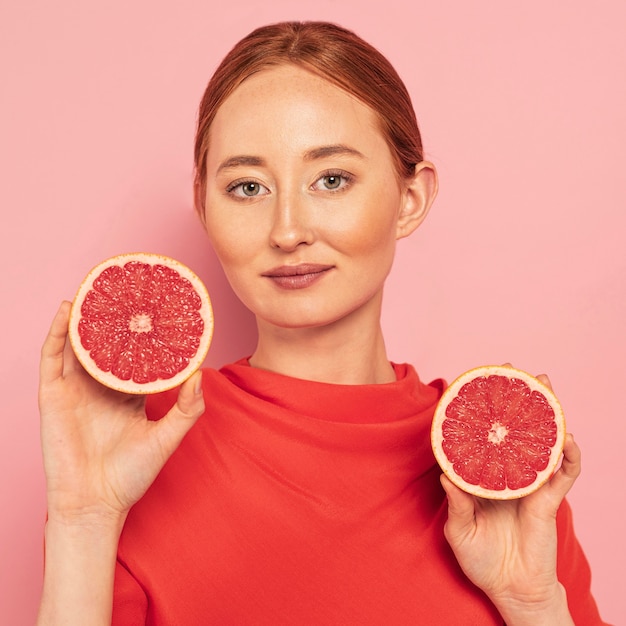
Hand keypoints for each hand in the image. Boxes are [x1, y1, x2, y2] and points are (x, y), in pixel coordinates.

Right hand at [39, 301, 205, 526]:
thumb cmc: (131, 476)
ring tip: (96, 286)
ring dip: (84, 317)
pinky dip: (57, 333)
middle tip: (126, 286)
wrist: (96, 505)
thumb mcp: (166, 437)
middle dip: (114, 317)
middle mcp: (100, 389)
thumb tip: (201, 374)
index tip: (158, 308)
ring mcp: (75, 391)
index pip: (135, 355)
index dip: (144, 333)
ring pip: (78, 345)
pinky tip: (67, 310)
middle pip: (105, 344)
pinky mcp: (52, 397)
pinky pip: (52, 358)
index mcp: (126, 396)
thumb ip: (187, 409)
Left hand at [440, 373, 579, 623]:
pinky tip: (567, 438)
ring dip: (547, 415)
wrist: (510, 589)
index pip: (483, 436)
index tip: (477, 383)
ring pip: (541, 443)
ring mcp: (529, 484)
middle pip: (515, 430)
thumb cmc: (481, 559)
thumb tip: (444, 475)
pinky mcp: (548, 500)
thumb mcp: (459, 531)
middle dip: (519, 400)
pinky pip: (562, 475)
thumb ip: (455, 505)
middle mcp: (507, 474)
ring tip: (548, 389)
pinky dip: (568, 457)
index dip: (482, 411)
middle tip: (519, 371)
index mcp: (483, 477)